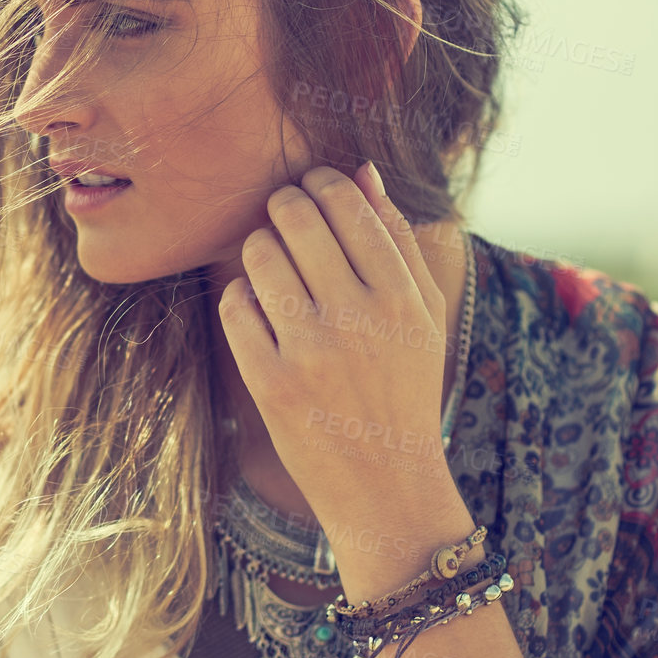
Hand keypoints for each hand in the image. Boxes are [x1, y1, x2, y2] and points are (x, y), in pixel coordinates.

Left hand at [216, 162, 453, 525]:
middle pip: (296, 216)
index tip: (312, 191)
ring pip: (259, 254)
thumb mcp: (422, 316)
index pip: (347, 202)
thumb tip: (361, 171)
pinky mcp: (271, 383)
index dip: (320, 183)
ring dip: (258, 249)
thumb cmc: (404, 389)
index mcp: (402, 295)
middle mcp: (359, 317)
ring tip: (272, 267)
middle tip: (282, 216)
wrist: (386, 486)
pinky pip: (235, 305)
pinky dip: (241, 299)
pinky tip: (260, 312)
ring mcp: (312, 351)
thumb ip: (398, 240)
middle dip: (282, 205)